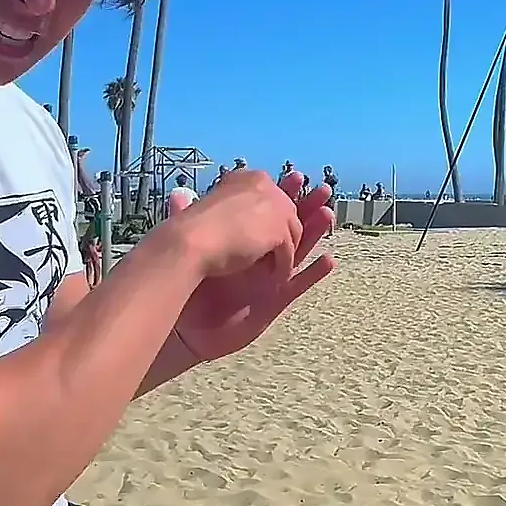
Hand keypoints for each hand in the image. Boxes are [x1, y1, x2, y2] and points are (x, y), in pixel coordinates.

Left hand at [172, 177, 335, 361]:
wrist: (191, 330)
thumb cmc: (192, 292)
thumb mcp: (191, 255)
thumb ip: (187, 226)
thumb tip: (177, 195)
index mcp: (244, 246)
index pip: (267, 215)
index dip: (282, 196)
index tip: (295, 175)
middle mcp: (261, 261)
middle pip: (289, 229)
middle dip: (306, 208)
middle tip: (322, 189)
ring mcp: (270, 282)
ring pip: (299, 253)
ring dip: (314, 235)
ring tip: (328, 214)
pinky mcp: (273, 303)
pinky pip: (297, 287)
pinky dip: (312, 275)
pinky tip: (328, 260)